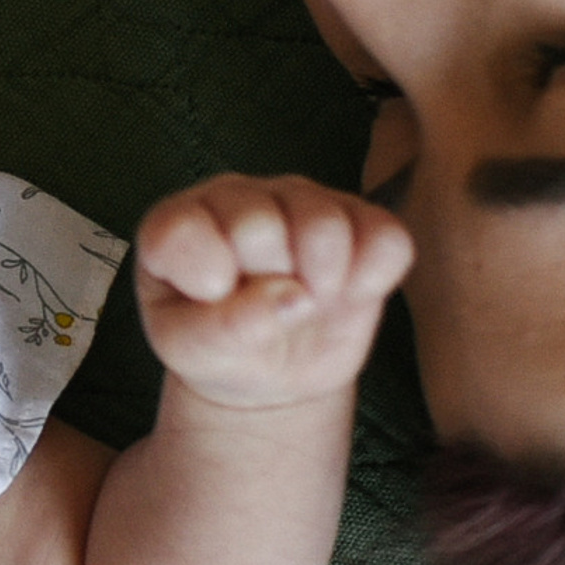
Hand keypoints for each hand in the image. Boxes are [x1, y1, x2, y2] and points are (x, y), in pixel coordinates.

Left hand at [135, 175, 413, 410]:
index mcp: (178, 223)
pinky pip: (387, 237)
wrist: (272, 367)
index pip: (184, 228)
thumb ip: (223, 327)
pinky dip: (373, 279)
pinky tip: (348, 297)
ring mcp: (302, 201)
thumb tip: (292, 296)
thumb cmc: (219, 349)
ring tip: (307, 306)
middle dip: (266, 285)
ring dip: (322, 283)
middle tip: (264, 308)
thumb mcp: (194, 351)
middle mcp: (238, 197)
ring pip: (326, 224)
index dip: (206, 274)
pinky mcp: (361, 220)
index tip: (213, 300)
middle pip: (260, 226)